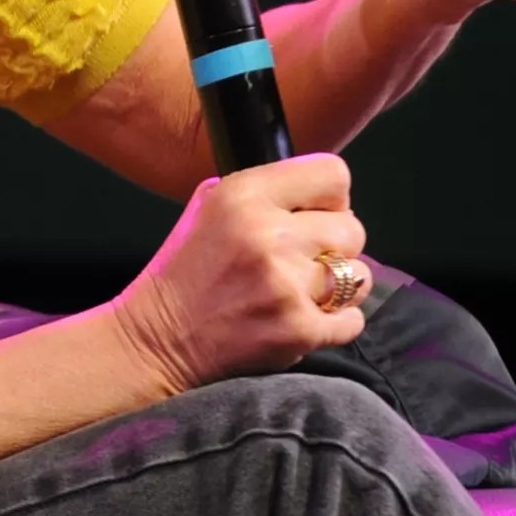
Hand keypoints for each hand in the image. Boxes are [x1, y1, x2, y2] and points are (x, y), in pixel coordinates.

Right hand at [107, 154, 370, 392]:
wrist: (156, 341)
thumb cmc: (186, 271)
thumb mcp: (208, 205)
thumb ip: (265, 191)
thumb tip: (318, 194)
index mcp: (244, 195)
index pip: (333, 175)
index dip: (331, 198)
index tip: (316, 216)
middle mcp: (267, 235)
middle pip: (353, 228)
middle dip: (334, 246)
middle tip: (305, 261)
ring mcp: (285, 286)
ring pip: (358, 275)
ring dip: (338, 286)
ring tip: (304, 292)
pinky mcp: (298, 331)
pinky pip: (353, 320)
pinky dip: (335, 324)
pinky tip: (304, 319)